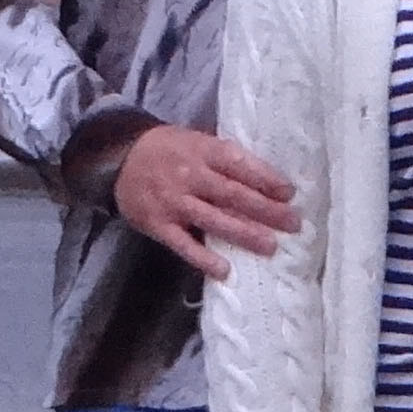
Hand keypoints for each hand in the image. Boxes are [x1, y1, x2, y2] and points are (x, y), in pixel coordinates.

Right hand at [114, 126, 299, 281]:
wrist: (119, 157)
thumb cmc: (169, 149)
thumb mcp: (197, 141)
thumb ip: (225, 158)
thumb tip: (267, 178)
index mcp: (203, 151)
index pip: (240, 164)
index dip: (266, 179)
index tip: (289, 193)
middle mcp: (190, 176)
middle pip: (233, 195)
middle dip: (266, 210)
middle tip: (293, 223)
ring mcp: (174, 202)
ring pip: (214, 220)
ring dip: (245, 234)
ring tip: (271, 246)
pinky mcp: (159, 224)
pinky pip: (184, 244)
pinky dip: (204, 258)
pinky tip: (225, 270)